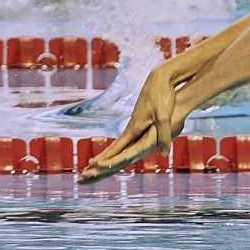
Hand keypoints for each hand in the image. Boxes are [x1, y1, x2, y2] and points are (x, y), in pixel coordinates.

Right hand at [79, 64, 192, 181]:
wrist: (159, 78)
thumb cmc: (161, 96)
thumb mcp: (164, 116)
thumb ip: (163, 135)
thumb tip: (164, 154)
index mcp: (134, 127)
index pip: (117, 148)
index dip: (106, 159)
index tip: (92, 167)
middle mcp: (131, 126)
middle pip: (114, 147)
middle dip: (100, 160)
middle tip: (85, 170)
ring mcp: (134, 122)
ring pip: (120, 143)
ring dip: (108, 155)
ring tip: (95, 163)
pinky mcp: (140, 119)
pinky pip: (128, 138)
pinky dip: (119, 147)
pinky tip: (119, 150)